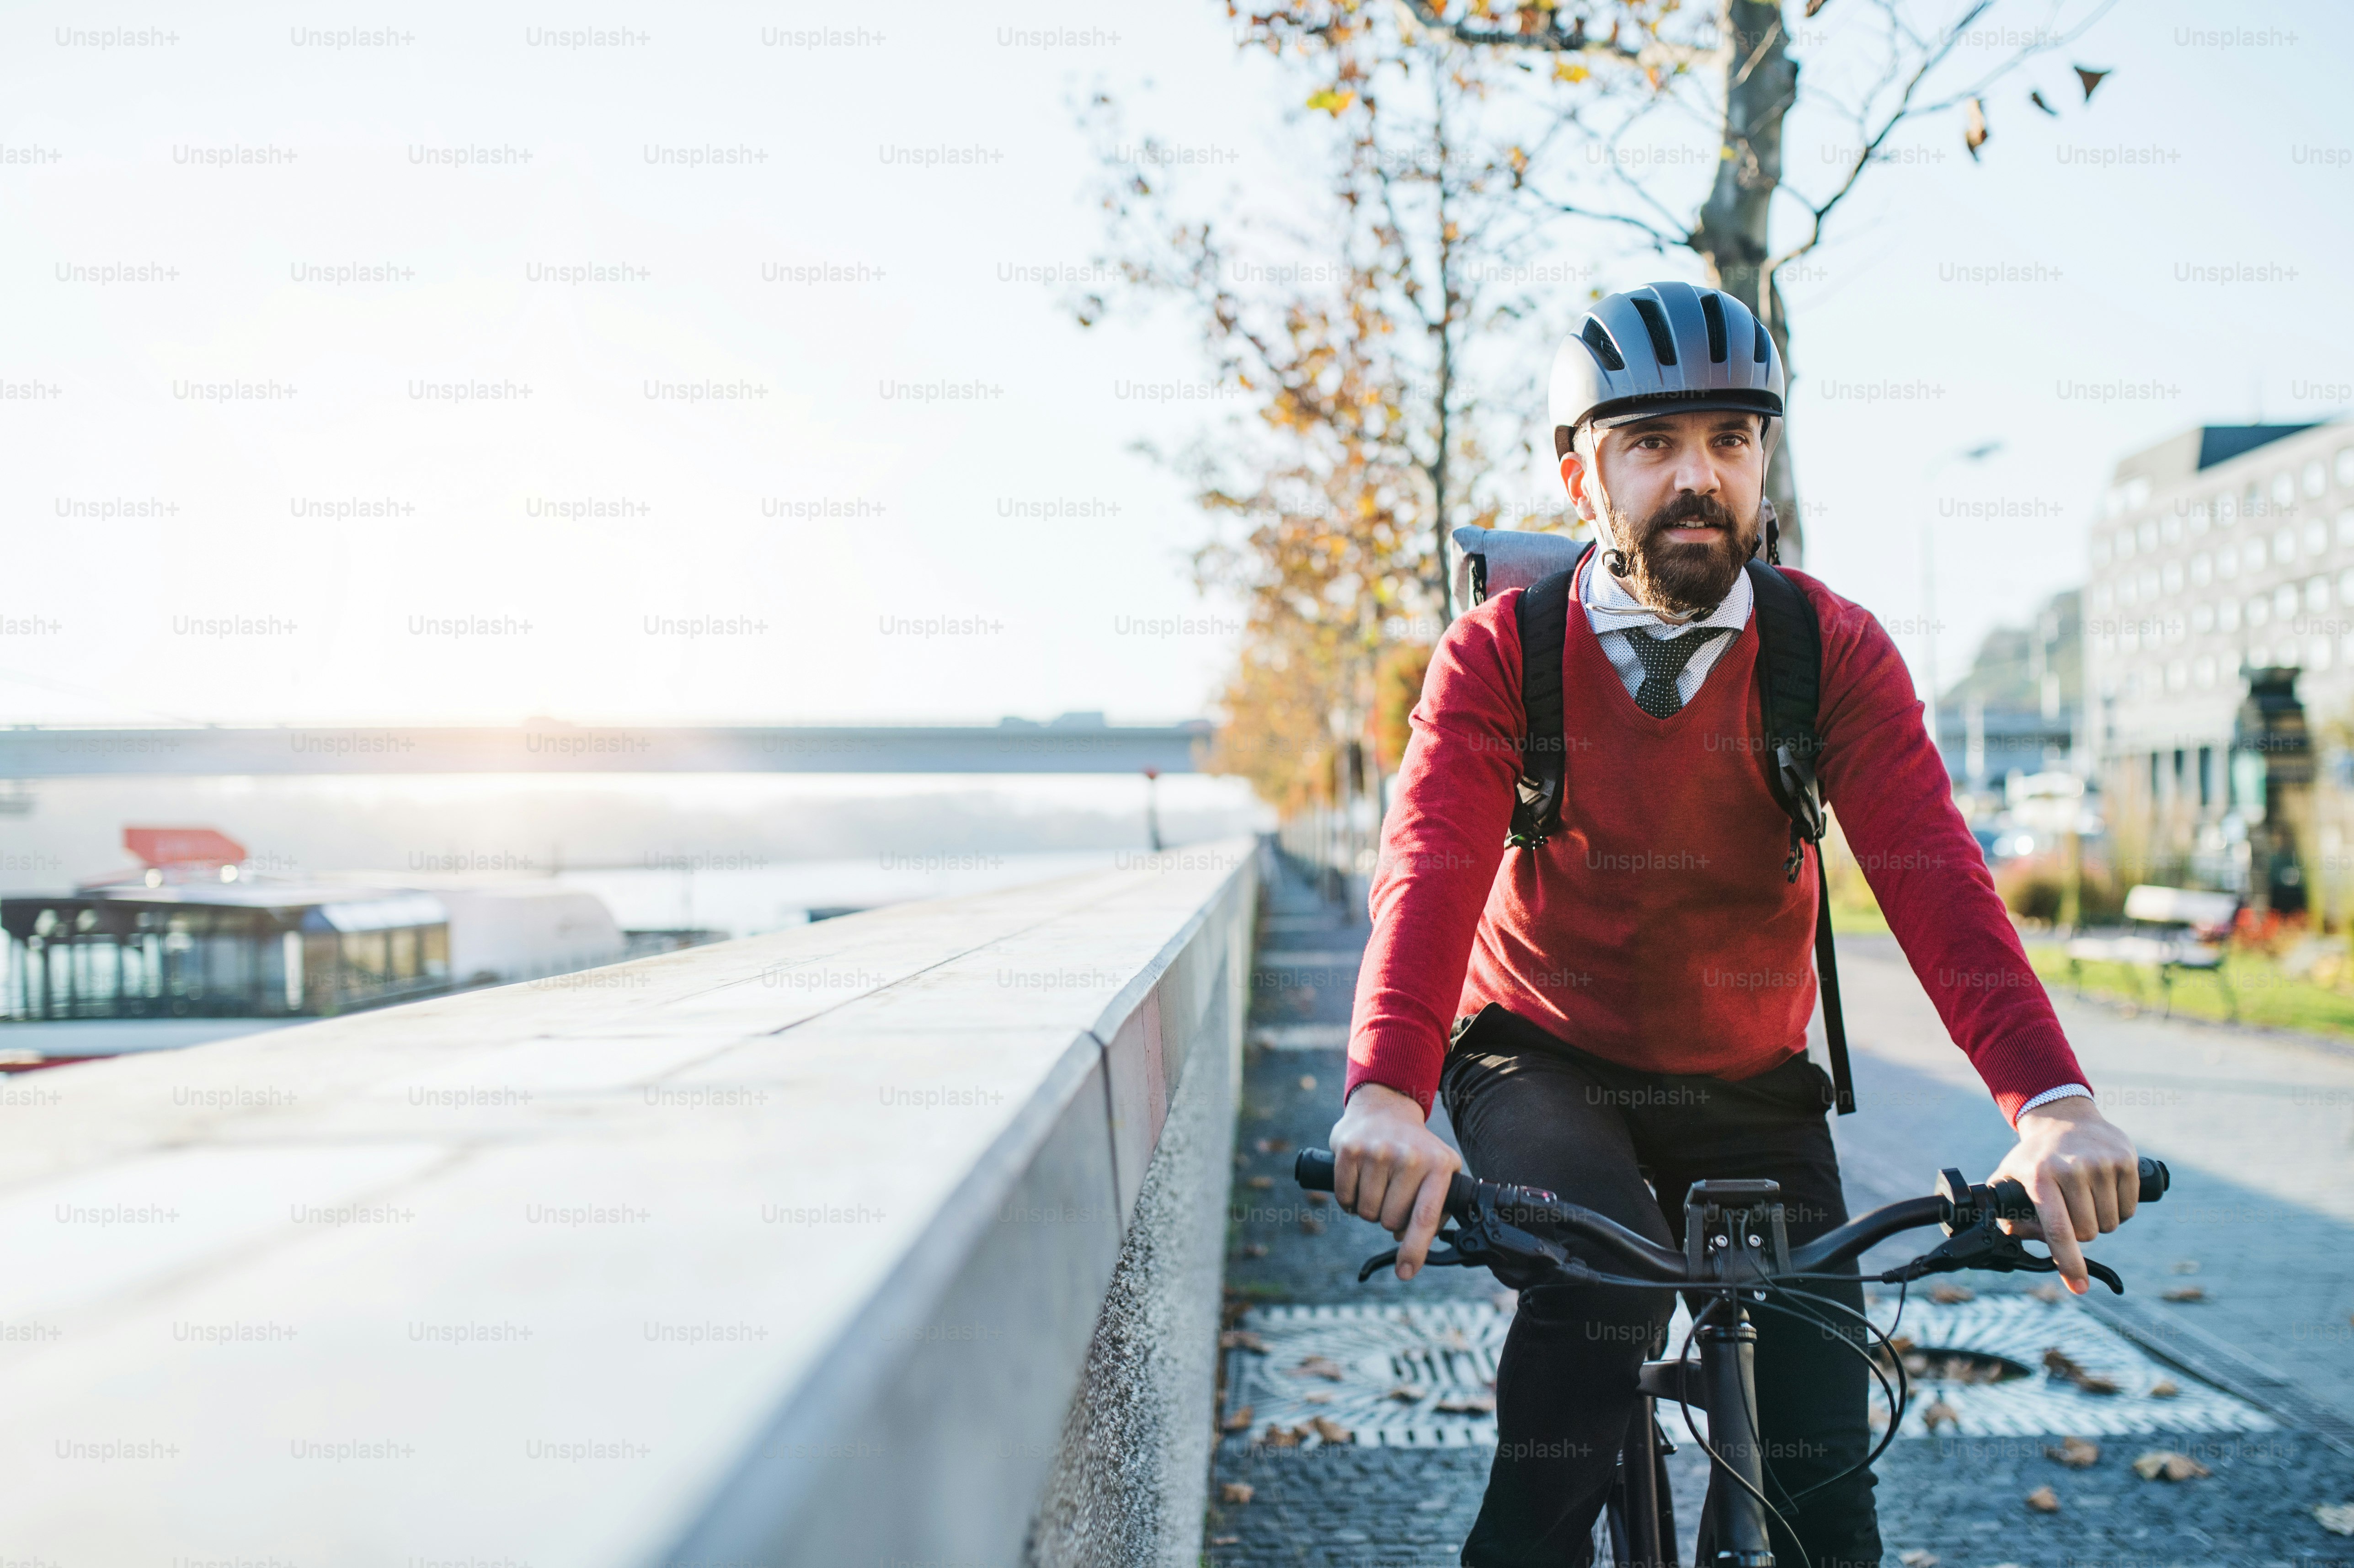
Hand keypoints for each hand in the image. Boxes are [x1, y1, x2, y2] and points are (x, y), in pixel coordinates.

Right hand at [1329, 1082, 1462, 1279]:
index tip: (1405, 1273)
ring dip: (1368, 1207)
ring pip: (1366, 1212)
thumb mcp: (1440, 1170)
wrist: (1385, 1107)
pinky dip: (1349, 1199)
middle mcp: (1409, 1157)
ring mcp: (1378, 1151)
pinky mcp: (1350, 1149)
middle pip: (1390, 1221)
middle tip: (1391, 1194)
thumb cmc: (1415, 1149)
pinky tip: (1359, 1180)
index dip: (1413, 1250)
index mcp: (1438, 1166)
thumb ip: (1436, 1209)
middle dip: (1388, 1218)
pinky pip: (1344, 1198)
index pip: (1425, 1217)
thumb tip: (1414, 1247)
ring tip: (1377, 1183)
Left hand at [1987, 1096, 2138, 1294]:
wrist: (2062, 1116)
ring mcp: (2102, 1163)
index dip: (2069, 1263)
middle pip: (2089, 1232)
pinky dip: (2119, 1209)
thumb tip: (2016, 1237)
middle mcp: (2072, 1169)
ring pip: (2111, 1223)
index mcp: (2040, 1177)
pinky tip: (2103, 1191)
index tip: (2079, 1287)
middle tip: (2070, 1213)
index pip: (2060, 1230)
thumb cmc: (2035, 1156)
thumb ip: (2007, 1212)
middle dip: (2081, 1233)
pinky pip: (2130, 1208)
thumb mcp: (2010, 1177)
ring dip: (2100, 1221)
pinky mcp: (2126, 1160)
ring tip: (2085, 1199)